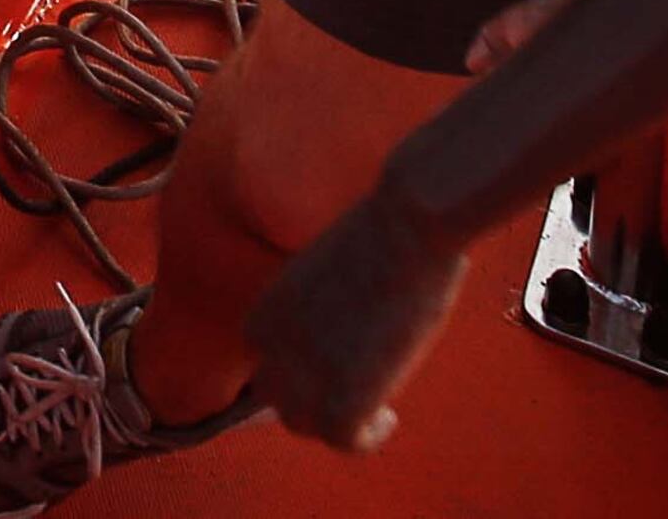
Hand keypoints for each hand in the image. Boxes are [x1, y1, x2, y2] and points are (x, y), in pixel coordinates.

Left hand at [245, 195, 465, 453]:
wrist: (407, 226)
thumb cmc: (388, 228)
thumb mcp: (340, 263)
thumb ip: (331, 295)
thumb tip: (357, 303)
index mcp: (272, 303)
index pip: (260, 350)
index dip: (290, 365)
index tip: (329, 366)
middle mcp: (278, 341)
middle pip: (274, 393)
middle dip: (310, 400)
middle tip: (353, 396)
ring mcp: (307, 371)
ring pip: (301, 423)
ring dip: (335, 423)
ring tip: (375, 412)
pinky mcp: (345, 396)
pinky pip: (342, 441)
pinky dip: (365, 438)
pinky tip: (389, 418)